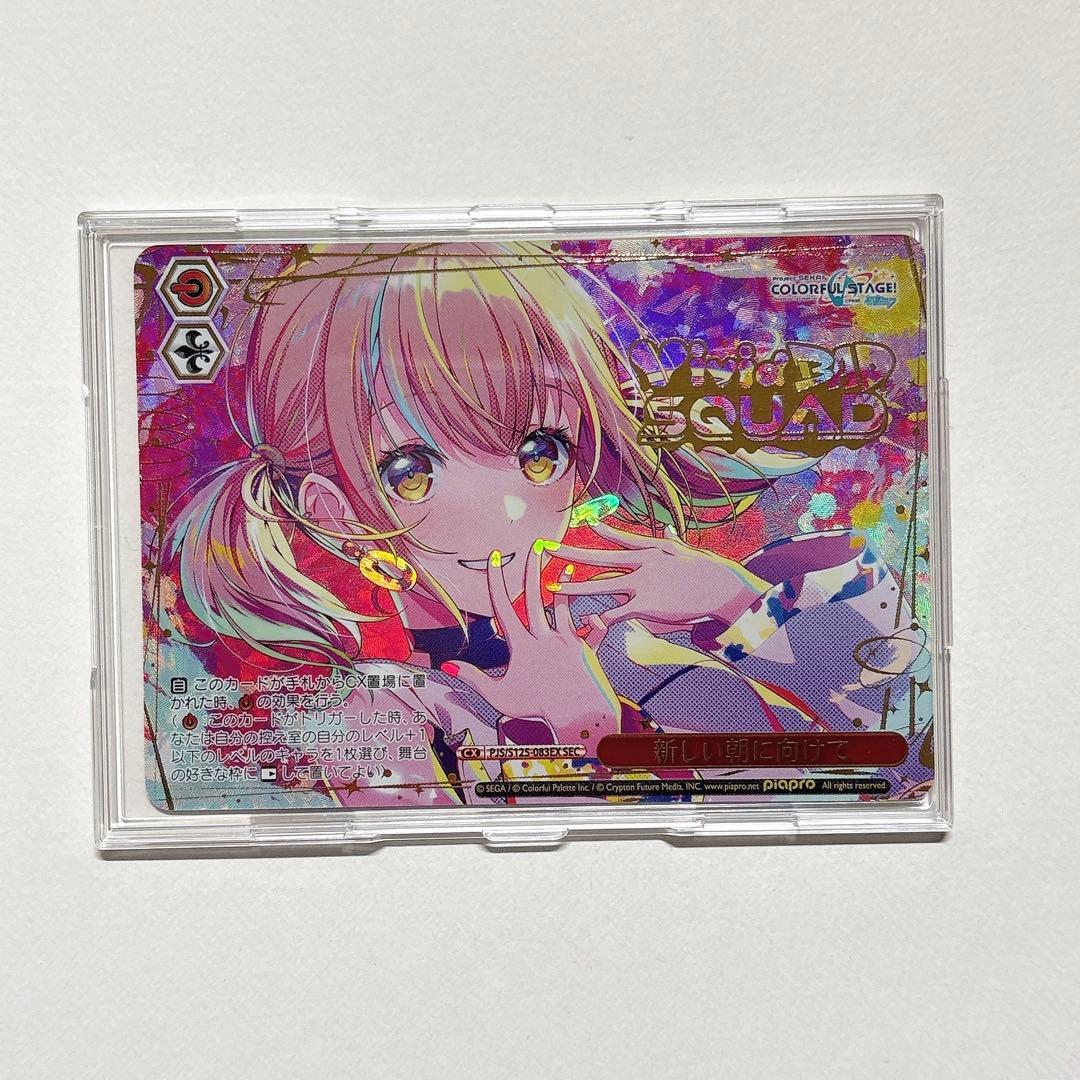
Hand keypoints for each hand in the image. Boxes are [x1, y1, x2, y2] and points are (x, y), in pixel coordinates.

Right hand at [441, 546, 620, 747]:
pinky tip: (596, 615)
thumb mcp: (498, 695)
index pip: (503, 606)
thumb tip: (446, 665)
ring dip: (564, 585)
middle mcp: (545, 637)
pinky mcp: (586, 649)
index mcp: (522, 645)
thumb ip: (473, 678)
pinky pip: (592, 632)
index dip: (496, 580)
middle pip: (535, 596)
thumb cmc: (536, 709)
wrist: (578, 715)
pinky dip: (594, 623)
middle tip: (535, 545)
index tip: (493, 557)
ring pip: (564, 606)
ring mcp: (568, 641)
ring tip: (567, 564)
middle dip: (533, 569)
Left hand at [548, 521, 770, 639]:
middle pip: (599, 558)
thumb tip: (669, 530)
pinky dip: (601, 619)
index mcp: (651, 550)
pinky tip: (586, 621)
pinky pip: (616, 612)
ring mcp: (641, 583)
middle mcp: (641, 563)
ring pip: (600, 585)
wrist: (721, 587)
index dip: (602, 531)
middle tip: (549, 549)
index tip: (586, 523)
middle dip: (572, 554)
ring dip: (575, 588)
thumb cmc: (708, 570)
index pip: (620, 539)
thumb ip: (672, 542)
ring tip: (554, 588)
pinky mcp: (645, 605)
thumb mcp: (687, 550)